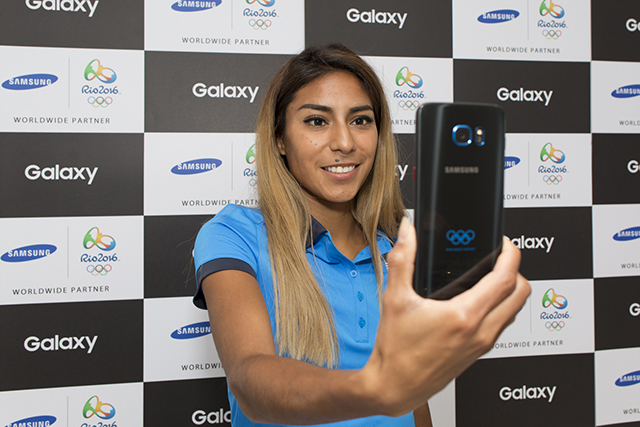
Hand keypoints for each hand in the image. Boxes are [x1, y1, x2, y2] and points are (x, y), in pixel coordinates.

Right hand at [361, 218, 529, 415]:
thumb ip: (403, 259)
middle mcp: (480, 332)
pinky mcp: (479, 353)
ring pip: (515, 311)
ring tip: (490, 276)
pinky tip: (478, 301)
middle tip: (500, 258)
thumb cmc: (395, 350)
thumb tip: (408, 232)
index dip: (510, 254)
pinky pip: (502, 324)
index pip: (505, 279)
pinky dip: (501, 307)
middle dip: (516, 270)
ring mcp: (482, 345)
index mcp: (463, 316)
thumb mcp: (395, 298)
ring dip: (511, 290)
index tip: (504, 243)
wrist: (394, 385)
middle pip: (521, 294)